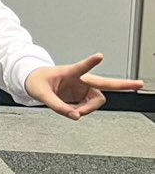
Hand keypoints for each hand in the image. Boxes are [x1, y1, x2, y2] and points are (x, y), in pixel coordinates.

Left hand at [24, 54, 144, 120]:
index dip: (90, 62)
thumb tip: (76, 117)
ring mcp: (84, 88)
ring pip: (97, 101)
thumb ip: (57, 107)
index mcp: (69, 73)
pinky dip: (81, 111)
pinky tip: (71, 109)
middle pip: (105, 83)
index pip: (81, 67)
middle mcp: (81, 80)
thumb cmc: (37, 82)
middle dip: (123, 84)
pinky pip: (88, 107)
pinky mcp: (84, 96)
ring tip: (72, 110)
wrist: (34, 82)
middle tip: (140, 84)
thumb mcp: (41, 95)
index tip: (100, 55)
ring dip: (88, 109)